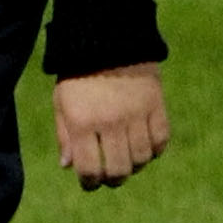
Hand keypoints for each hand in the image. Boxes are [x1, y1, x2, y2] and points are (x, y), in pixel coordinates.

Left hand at [54, 65, 167, 189]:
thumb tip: (68, 167)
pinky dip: (154, 150)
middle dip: (113, 179)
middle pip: (119, 169)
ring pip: (141, 159)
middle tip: (110, 177)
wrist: (108, 39)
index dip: (90, 182)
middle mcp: (109, 122)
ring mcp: (135, 115)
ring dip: (134, 165)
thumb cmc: (79, 74)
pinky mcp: (156, 105)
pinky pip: (161, 140)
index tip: (90, 183)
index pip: (89, 169)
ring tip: (126, 159)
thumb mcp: (62, 102)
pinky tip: (144, 146)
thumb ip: (65, 136)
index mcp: (81, 122)